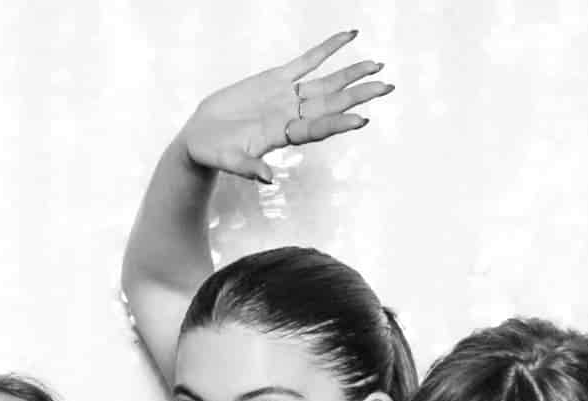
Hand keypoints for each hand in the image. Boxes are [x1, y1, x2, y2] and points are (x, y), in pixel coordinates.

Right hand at [177, 31, 393, 181]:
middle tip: (386, 86)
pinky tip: (349, 36)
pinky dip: (327, 48)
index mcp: (283, 135)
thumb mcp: (228, 161)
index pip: (317, 128)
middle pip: (332, 103)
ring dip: (351, 74)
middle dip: (359, 94)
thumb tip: (268, 179)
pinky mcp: (276, 79)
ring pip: (326, 82)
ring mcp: (286, 96)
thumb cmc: (213, 153)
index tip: (363, 119)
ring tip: (377, 65)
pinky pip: (307, 60)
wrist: (201, 136)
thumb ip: (248, 168)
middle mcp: (291, 115)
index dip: (339, 122)